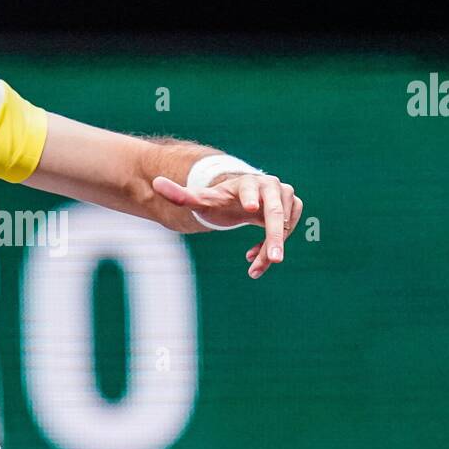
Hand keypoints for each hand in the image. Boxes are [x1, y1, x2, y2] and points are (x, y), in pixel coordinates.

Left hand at [152, 172, 302, 278]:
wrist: (242, 199)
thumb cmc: (221, 200)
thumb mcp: (201, 200)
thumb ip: (180, 195)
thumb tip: (155, 183)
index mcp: (247, 182)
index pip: (250, 188)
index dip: (250, 196)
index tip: (249, 208)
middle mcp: (271, 187)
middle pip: (275, 212)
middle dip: (275, 236)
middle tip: (275, 260)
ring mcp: (285, 197)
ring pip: (283, 226)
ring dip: (270, 248)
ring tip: (253, 266)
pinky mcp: (293, 208)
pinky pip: (289, 230)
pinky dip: (276, 245)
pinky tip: (255, 256)